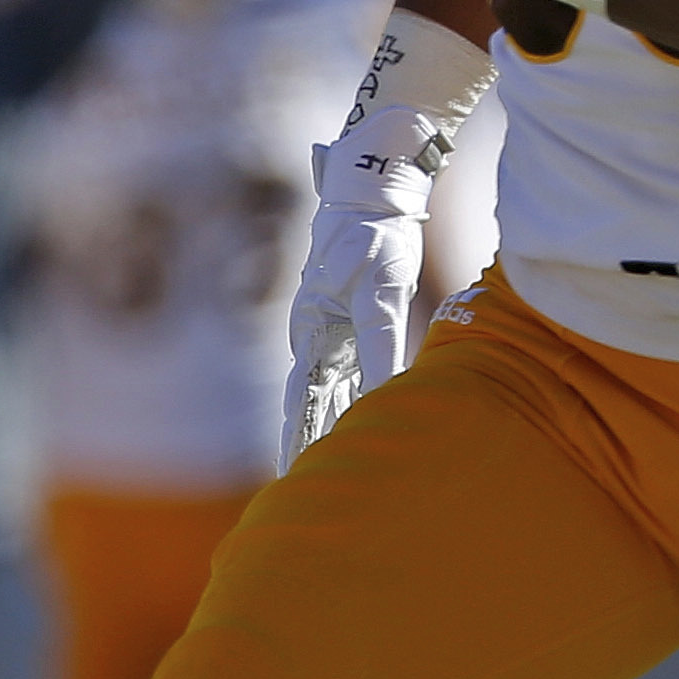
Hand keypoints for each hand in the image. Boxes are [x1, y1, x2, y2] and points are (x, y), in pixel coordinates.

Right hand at [281, 108, 444, 466]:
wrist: (375, 192)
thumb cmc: (377, 240)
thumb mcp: (384, 294)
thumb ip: (385, 348)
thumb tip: (385, 397)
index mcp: (313, 331)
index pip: (301, 399)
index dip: (297, 438)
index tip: (293, 475)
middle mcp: (316, 335)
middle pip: (308, 401)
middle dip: (304, 442)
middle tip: (299, 486)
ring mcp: (333, 330)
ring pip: (328, 390)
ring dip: (326, 426)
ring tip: (325, 468)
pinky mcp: (354, 322)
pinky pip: (349, 373)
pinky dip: (350, 401)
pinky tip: (357, 426)